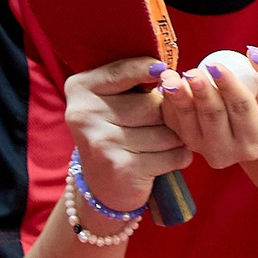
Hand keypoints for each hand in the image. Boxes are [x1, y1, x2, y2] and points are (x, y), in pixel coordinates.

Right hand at [64, 57, 192, 212]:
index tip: (163, 70)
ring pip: (166, 131)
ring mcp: (102, 142)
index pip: (123, 71)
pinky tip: (164, 160)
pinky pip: (171, 155)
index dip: (149, 69)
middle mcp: (84, 114)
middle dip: (166, 114)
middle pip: (153, 104)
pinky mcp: (122, 168)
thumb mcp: (113, 99)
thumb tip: (168, 73)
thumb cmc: (116, 132)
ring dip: (175, 138)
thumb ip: (133, 80)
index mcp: (80, 89)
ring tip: (160, 143)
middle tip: (159, 124)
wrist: (103, 187)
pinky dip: (178, 158)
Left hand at [157, 47, 257, 170]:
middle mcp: (233, 152)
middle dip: (201, 95)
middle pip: (214, 120)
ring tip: (171, 78)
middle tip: (191, 72)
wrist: (250, 110)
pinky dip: (169, 105)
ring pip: (190, 126)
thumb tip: (254, 56)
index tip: (214, 65)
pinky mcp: (187, 145)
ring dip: (179, 100)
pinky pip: (174, 125)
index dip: (228, 86)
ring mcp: (207, 151)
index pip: (242, 109)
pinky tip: (166, 85)